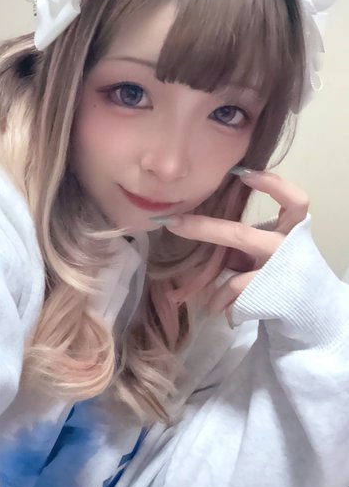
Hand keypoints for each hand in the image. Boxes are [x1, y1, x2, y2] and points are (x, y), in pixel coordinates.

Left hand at [164, 169, 309, 327]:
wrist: (312, 311)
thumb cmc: (283, 271)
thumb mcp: (271, 248)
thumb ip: (247, 235)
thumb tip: (199, 220)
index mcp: (292, 230)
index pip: (295, 202)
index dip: (273, 186)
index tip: (243, 175)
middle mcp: (288, 249)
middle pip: (241, 236)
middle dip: (204, 229)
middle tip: (174, 223)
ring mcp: (278, 274)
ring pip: (236, 277)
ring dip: (215, 289)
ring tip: (203, 301)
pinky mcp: (269, 296)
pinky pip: (233, 297)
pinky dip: (221, 302)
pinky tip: (215, 310)